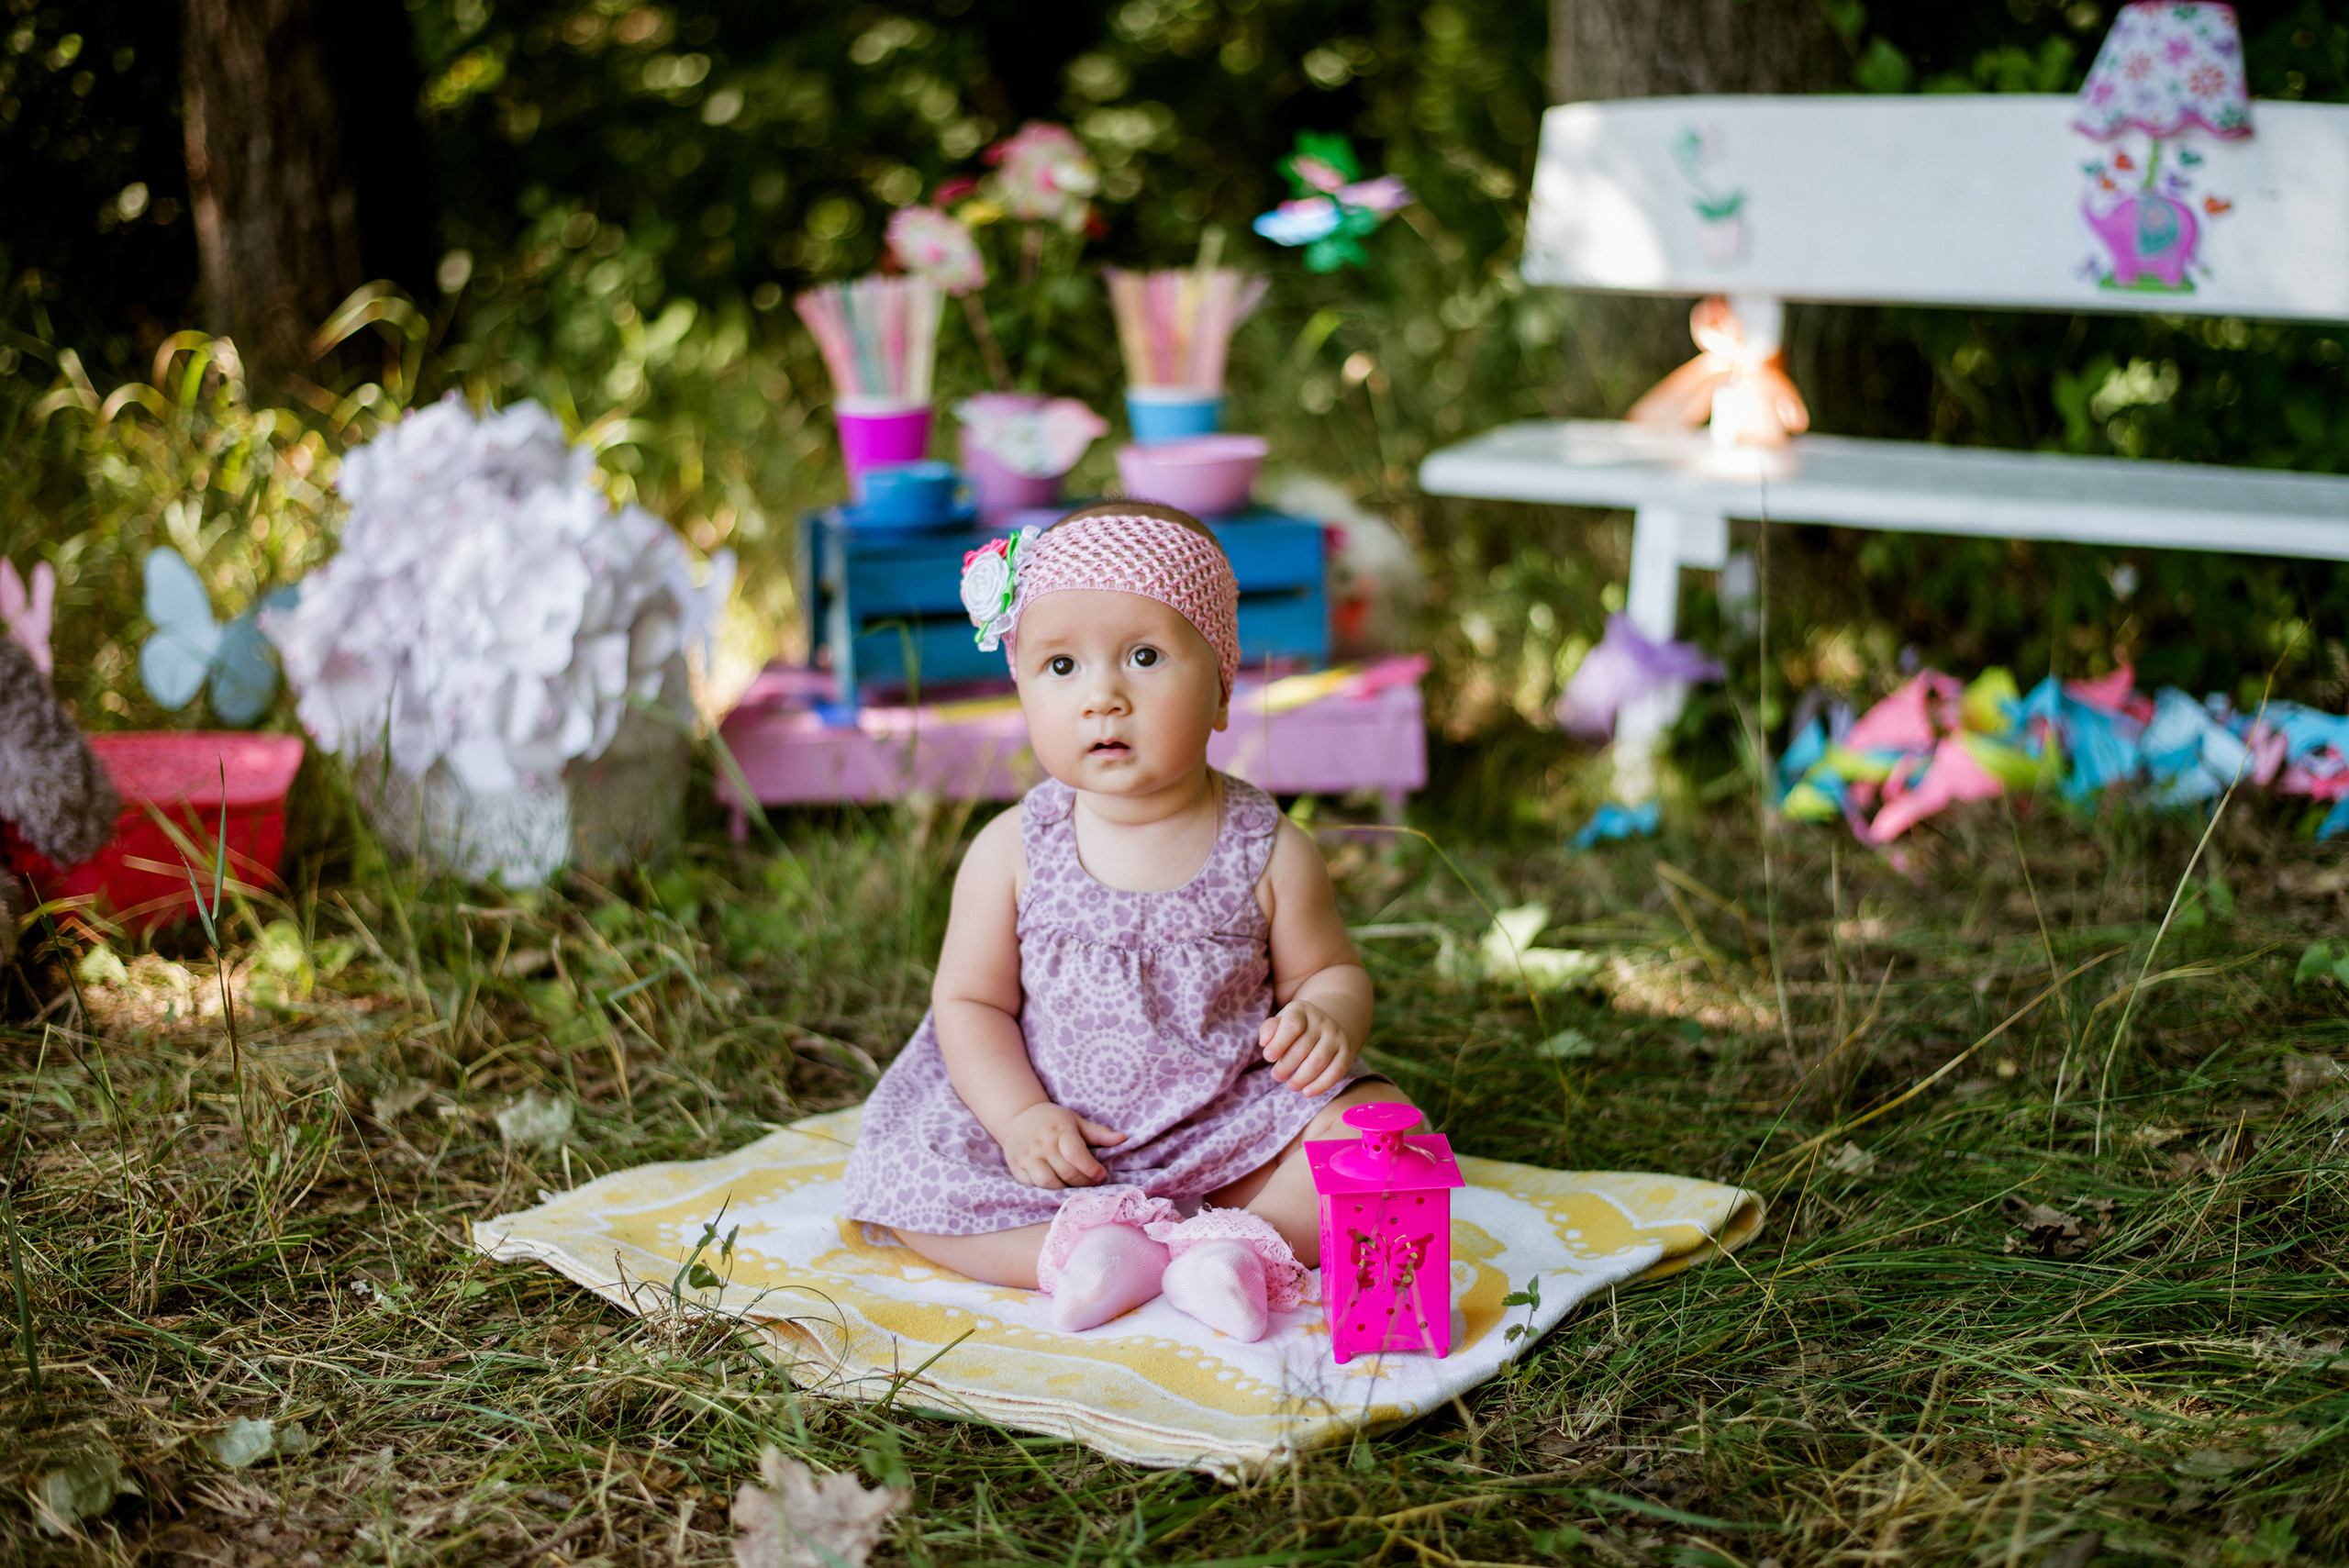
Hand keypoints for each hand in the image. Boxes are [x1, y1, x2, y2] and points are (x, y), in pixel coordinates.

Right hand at [996, 1102, 1125, 1188]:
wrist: (1018, 1117)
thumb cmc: (1053, 1121)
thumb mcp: (1075, 1120)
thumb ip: (1098, 1133)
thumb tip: (1122, 1139)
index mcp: (1060, 1129)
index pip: (1076, 1154)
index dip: (1091, 1169)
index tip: (1102, 1175)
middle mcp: (1042, 1143)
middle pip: (1066, 1171)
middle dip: (1084, 1183)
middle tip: (1093, 1184)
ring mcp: (1027, 1157)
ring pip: (1048, 1182)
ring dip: (1065, 1190)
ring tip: (1075, 1188)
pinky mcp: (1017, 1168)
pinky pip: (1034, 1186)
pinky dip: (1048, 1192)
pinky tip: (1059, 1188)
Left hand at [1259, 1000, 1359, 1096]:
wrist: (1329, 1022)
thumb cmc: (1296, 1027)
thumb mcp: (1281, 1021)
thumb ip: (1269, 1029)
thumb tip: (1265, 1042)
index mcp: (1302, 1011)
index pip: (1293, 1025)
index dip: (1279, 1043)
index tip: (1268, 1057)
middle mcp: (1322, 1021)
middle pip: (1303, 1047)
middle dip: (1286, 1066)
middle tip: (1277, 1076)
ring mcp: (1336, 1035)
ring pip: (1318, 1061)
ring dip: (1302, 1077)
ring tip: (1291, 1085)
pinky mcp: (1347, 1051)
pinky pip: (1336, 1071)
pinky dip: (1321, 1085)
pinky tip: (1307, 1092)